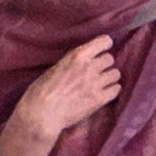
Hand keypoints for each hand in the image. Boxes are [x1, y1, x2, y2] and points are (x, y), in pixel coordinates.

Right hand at [9, 36, 123, 145]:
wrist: (41, 114)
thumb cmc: (39, 91)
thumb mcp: (54, 68)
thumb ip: (71, 64)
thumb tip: (80, 63)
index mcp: (77, 56)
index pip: (104, 42)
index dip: (103, 46)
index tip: (100, 51)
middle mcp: (90, 67)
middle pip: (110, 59)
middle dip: (104, 65)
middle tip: (96, 72)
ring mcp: (96, 83)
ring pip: (116, 74)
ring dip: (109, 78)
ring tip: (101, 84)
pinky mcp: (100, 99)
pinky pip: (116, 89)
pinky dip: (111, 91)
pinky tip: (103, 94)